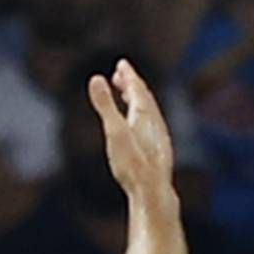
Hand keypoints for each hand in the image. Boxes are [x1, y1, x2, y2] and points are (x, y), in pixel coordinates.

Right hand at [87, 58, 174, 200]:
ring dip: (137, 101)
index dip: (129, 75)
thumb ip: (104, 105)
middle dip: (132, 84)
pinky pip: (151, 126)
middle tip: (120, 75)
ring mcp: (158, 136)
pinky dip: (142, 117)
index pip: (137, 88)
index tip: (122, 63)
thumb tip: (95, 78)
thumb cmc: (131, 162)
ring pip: (149, 112)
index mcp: (144, 114)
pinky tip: (138, 127)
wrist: (152, 190)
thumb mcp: (113, 131)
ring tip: (126, 96)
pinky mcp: (159, 150)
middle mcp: (154, 122)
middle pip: (144, 98)